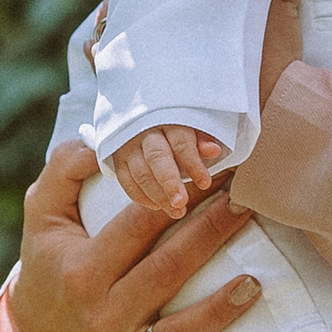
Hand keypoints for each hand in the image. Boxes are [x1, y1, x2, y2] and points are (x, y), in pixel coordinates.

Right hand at [5, 139, 261, 331]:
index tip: (209, 171)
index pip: (133, 229)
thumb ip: (64, 171)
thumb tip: (98, 143)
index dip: (171, 197)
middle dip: (208, 235)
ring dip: (219, 311)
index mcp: (81, 272)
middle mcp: (103, 314)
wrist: (39, 328)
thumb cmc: (52, 257)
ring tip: (256, 282)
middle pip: (165, 272)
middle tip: (246, 201)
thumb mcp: (43, 212)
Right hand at [110, 125, 228, 219]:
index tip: (204, 183)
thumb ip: (201, 140)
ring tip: (176, 211)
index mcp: (169, 121)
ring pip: (141, 173)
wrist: (141, 120)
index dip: (193, 164)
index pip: (181, 142)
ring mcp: (129, 146)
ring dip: (158, 195)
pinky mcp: (118, 158)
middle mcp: (146, 132)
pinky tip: (157, 206)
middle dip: (170, 182)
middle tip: (181, 203)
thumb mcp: (191, 128)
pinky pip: (126, 180)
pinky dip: (140, 196)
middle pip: (157, 158)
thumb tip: (213, 151)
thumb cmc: (174, 128)